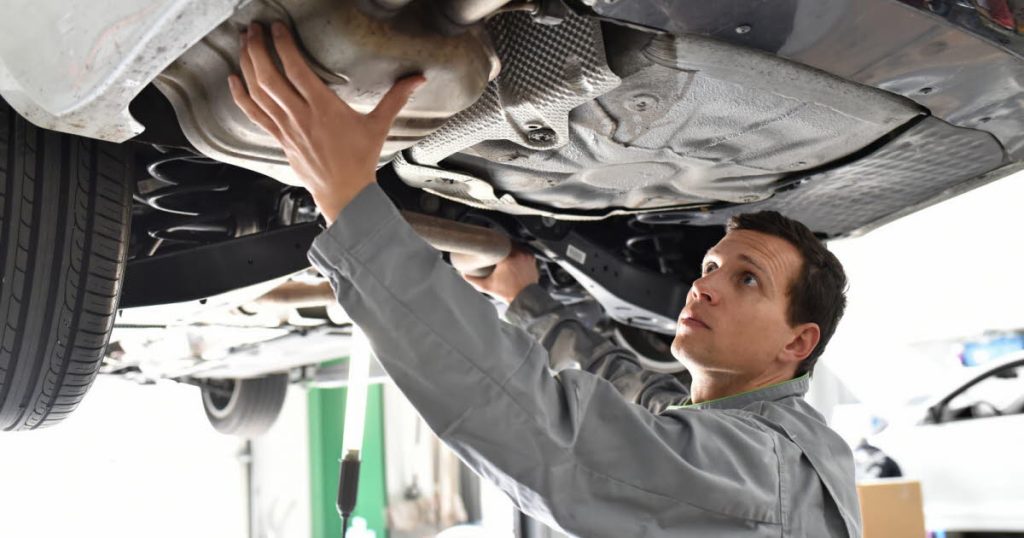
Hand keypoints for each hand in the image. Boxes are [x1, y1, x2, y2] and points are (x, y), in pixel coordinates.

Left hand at [228, 21, 425, 224]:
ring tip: (245, 44)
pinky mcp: (280, 138)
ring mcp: (287, 128)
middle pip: (269, 76)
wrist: (345, 193)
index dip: (284, 45)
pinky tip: (234, 81)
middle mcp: (301, 116)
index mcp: (324, 108)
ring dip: (248, 65)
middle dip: (258, 49)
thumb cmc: (359, 161)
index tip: (279, 28)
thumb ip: (396, 98)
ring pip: (258, 92)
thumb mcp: (379, 126)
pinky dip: (241, 96)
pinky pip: (254, 115)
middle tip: (255, 29)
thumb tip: (417, 79)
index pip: (297, 69)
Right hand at [462, 248, 539, 303]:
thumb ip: (473, 279)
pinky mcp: (532, 260)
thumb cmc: (508, 293)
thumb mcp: (487, 286)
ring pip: (517, 245)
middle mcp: (519, 254)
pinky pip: (524, 251)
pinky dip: (519, 252)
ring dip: (511, 247)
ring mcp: (527, 257)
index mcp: (508, 257)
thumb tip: (464, 274)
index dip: (494, 241)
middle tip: (495, 248)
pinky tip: (514, 256)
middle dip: (502, 244)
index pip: (499, 242)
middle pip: (508, 242)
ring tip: (503, 251)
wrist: (525, 299)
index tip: (489, 243)